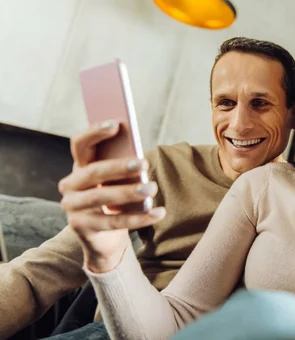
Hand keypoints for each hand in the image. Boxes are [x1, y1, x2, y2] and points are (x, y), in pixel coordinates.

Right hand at [58, 120, 165, 272]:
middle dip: (119, 166)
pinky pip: (113, 223)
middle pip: (93, 172)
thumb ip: (123, 167)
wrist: (103, 236)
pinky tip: (159, 212)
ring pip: (101, 197)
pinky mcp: (82, 228)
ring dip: (128, 192)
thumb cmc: (115, 198)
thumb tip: (141, 160)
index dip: (95, 132)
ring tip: (152, 188)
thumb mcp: (118, 181)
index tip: (116, 124)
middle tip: (143, 163)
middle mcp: (70, 185)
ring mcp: (72, 207)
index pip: (80, 144)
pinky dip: (139, 218)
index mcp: (79, 166)